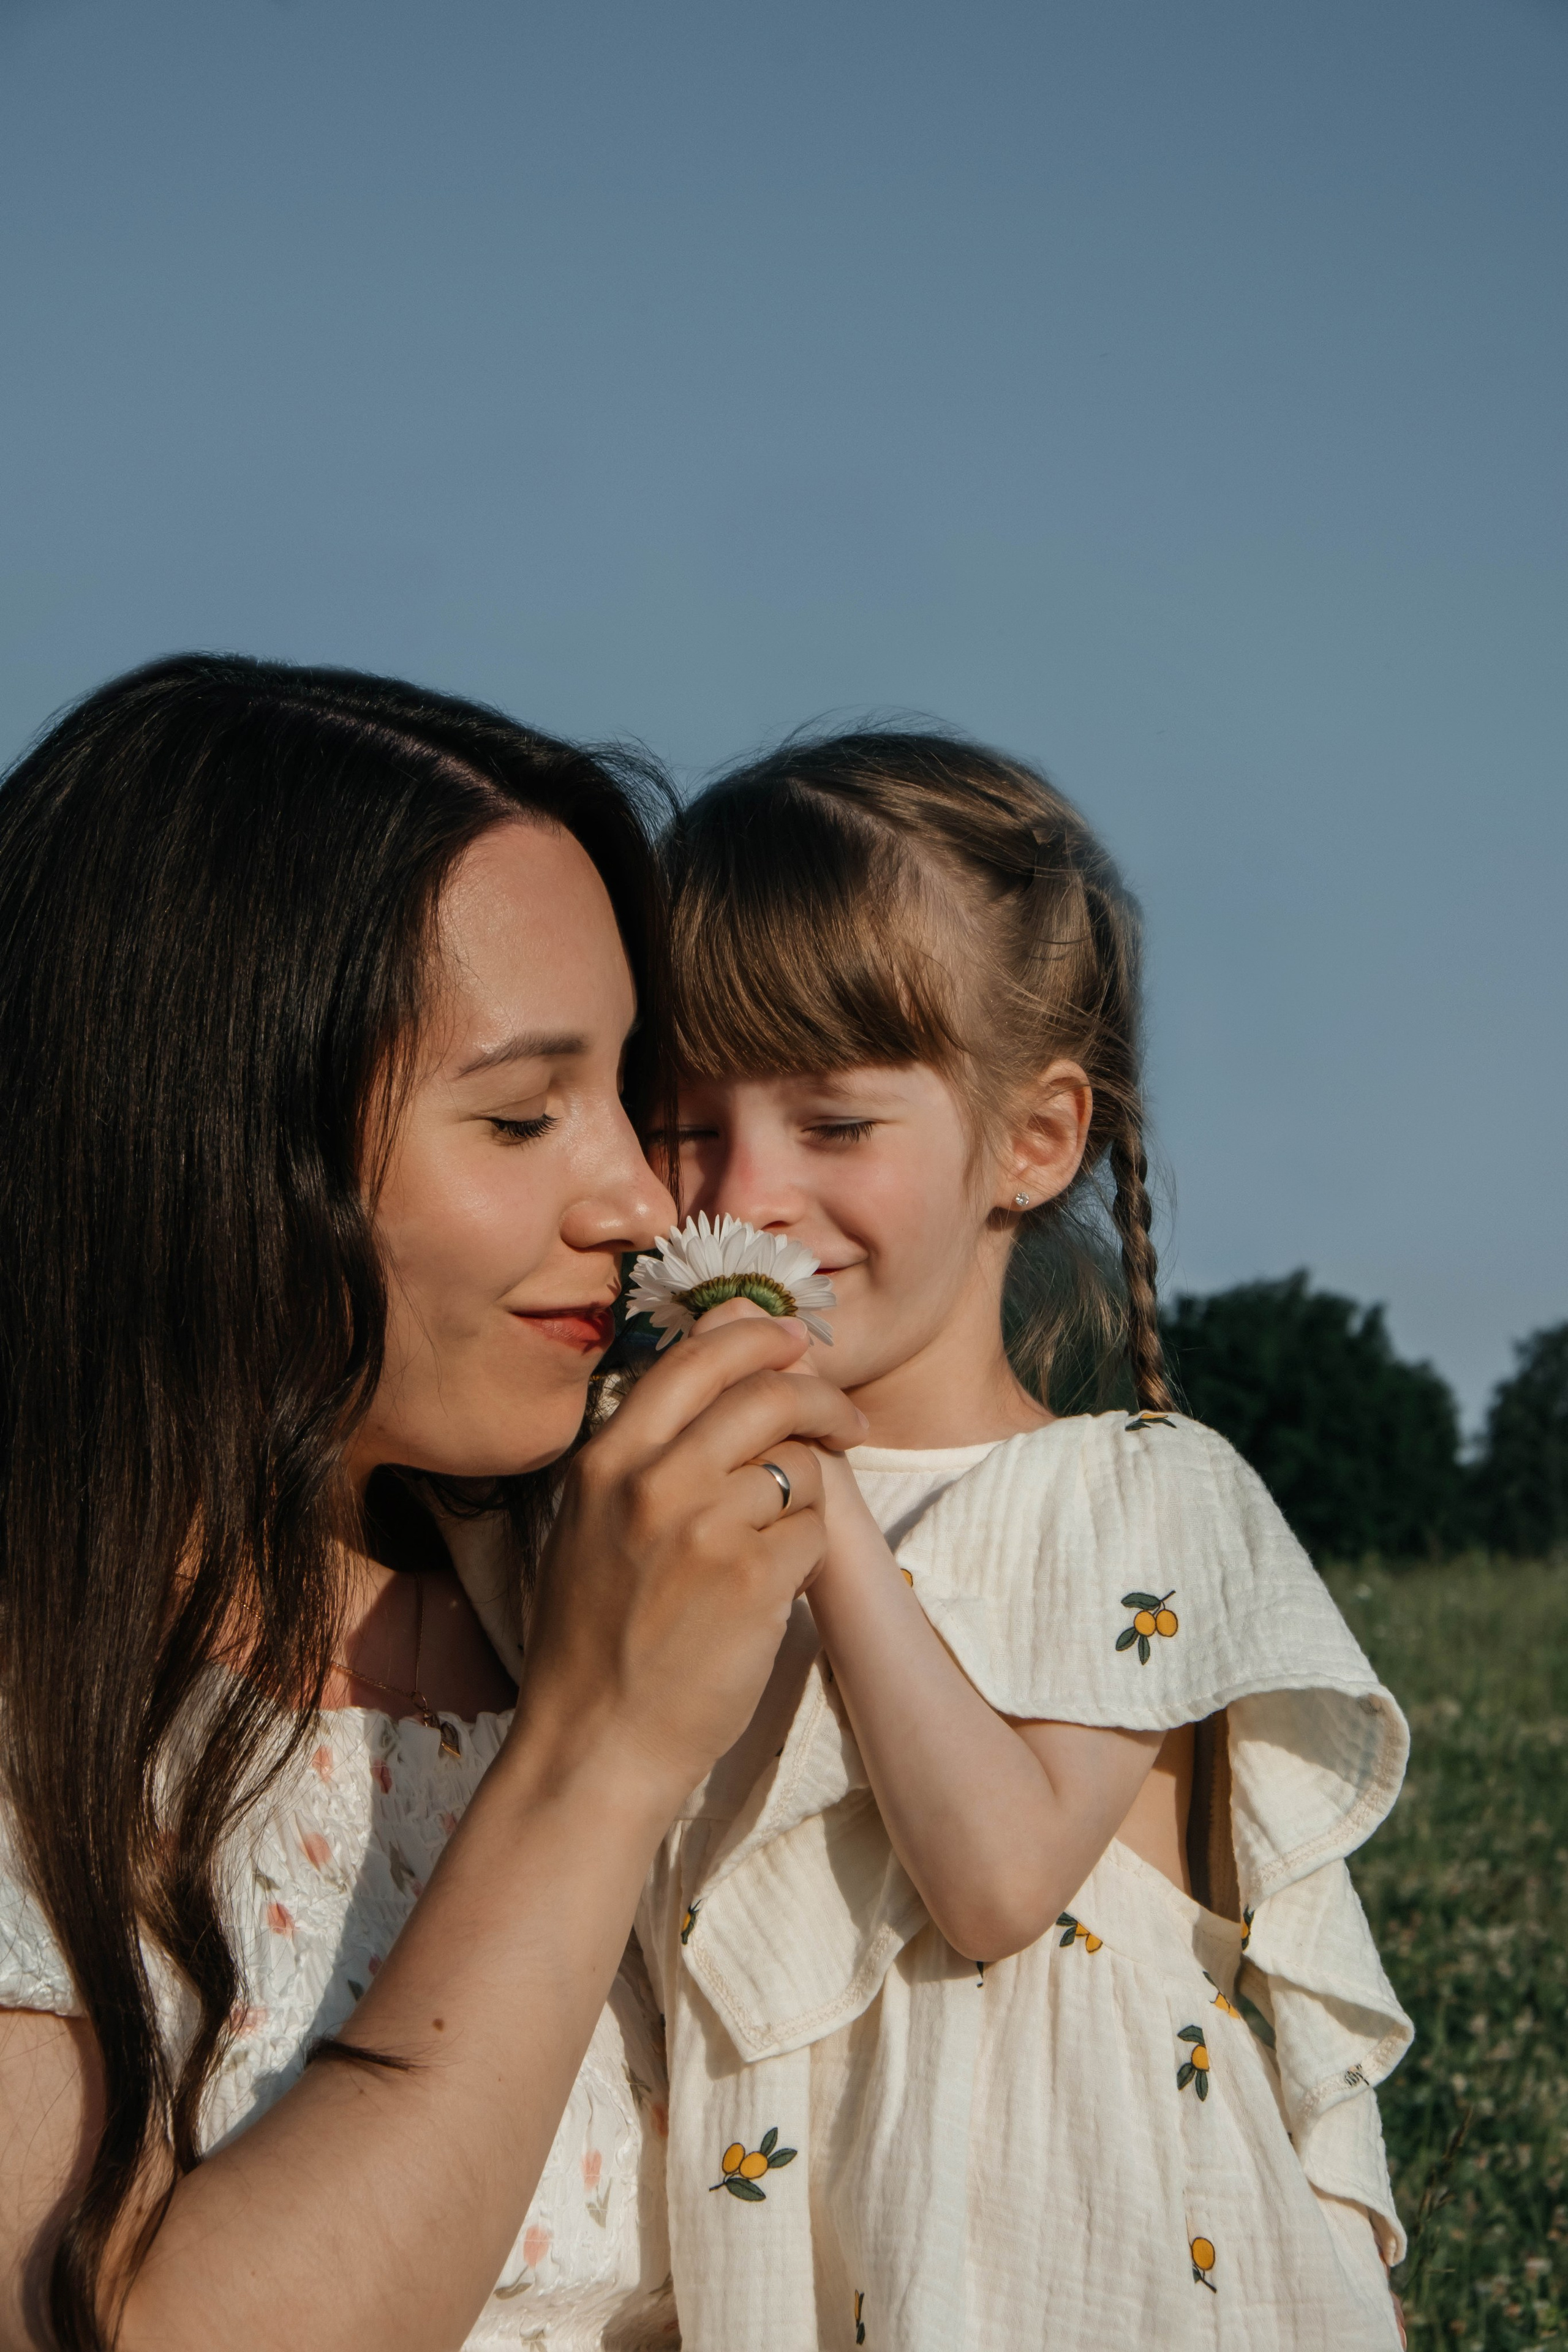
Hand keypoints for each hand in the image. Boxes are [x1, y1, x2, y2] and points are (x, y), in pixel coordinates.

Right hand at [517, 1312, 864, 1804]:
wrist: (595, 1744)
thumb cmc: (596, 1637)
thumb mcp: (593, 1520)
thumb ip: (650, 1439)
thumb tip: (716, 1339)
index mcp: (607, 1461)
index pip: (697, 1357)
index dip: (758, 1334)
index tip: (795, 1339)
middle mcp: (653, 1481)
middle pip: (766, 1393)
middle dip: (821, 1395)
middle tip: (848, 1418)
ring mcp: (704, 1529)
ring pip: (800, 1464)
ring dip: (810, 1492)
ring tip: (785, 1532)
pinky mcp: (753, 1581)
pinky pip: (815, 1531)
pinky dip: (808, 1552)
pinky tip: (777, 1583)